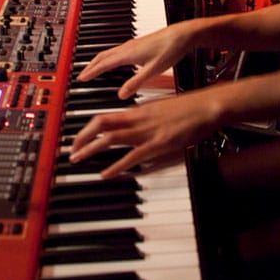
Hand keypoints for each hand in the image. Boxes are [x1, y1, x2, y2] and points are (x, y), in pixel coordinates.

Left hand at [69, 89, 221, 177]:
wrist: (208, 106)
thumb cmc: (189, 108)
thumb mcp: (161, 110)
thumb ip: (145, 118)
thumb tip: (133, 125)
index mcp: (139, 110)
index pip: (105, 116)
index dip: (86, 127)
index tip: (77, 138)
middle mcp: (139, 118)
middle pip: (101, 124)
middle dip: (82, 137)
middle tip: (72, 151)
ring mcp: (148, 131)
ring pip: (111, 137)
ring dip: (91, 149)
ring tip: (78, 159)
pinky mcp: (159, 143)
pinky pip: (132, 155)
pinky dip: (117, 165)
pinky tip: (106, 173)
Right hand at [77, 20, 193, 98]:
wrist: (182, 35)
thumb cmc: (170, 49)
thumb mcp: (153, 70)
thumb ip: (136, 83)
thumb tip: (121, 95)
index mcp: (128, 53)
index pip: (103, 63)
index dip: (91, 72)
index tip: (81, 79)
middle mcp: (127, 47)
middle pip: (102, 56)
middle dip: (91, 66)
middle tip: (82, 75)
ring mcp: (132, 44)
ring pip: (109, 53)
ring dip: (98, 61)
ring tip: (93, 69)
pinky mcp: (138, 44)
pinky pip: (116, 51)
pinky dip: (108, 58)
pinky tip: (113, 63)